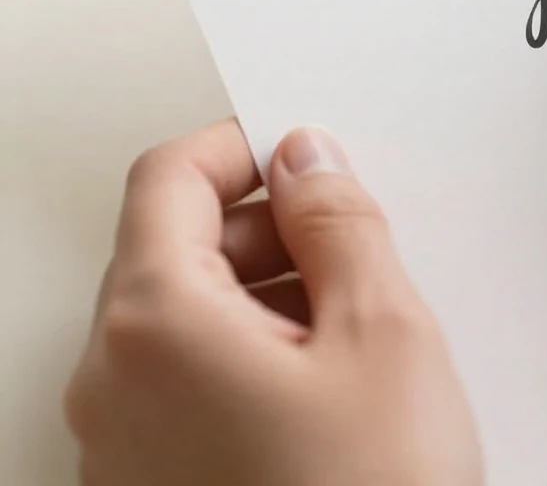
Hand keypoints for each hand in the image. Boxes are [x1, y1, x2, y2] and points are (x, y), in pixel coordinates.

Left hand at [64, 121, 482, 485]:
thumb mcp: (380, 329)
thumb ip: (337, 219)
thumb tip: (307, 157)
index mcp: (155, 324)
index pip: (169, 177)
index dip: (240, 146)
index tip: (302, 152)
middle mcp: (114, 381)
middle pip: (174, 244)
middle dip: (264, 223)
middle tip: (350, 239)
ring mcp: (125, 441)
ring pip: (187, 312)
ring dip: (266, 287)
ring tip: (353, 320)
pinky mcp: (154, 482)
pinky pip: (190, 376)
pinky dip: (252, 347)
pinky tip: (328, 381)